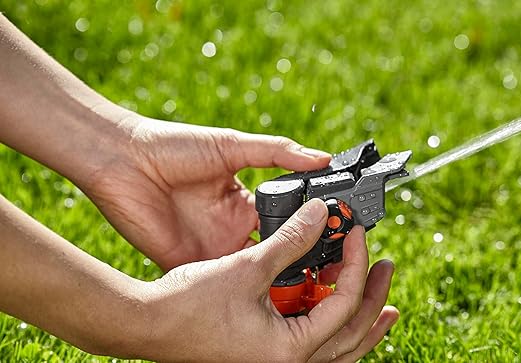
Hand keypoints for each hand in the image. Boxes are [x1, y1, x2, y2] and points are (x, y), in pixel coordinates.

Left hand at [82, 116, 330, 269]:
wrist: (122, 159)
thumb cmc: (174, 146)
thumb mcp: (233, 145)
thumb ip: (278, 153)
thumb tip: (322, 158)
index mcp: (243, 202)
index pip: (285, 221)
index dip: (308, 229)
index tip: (336, 236)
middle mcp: (231, 229)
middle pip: (272, 252)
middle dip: (297, 261)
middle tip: (326, 270)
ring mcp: (211, 249)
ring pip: (250, 274)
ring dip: (272, 280)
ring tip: (303, 287)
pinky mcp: (188, 263)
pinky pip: (217, 283)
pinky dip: (236, 292)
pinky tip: (260, 297)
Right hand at [139, 199, 398, 361]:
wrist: (145, 323)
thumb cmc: (190, 303)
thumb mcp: (248, 266)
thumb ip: (292, 240)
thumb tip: (323, 212)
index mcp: (290, 350)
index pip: (344, 305)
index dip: (355, 263)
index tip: (357, 233)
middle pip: (352, 337)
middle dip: (375, 301)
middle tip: (387, 268)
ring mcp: (278, 362)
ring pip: (337, 348)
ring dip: (361, 321)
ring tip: (384, 305)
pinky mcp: (266, 354)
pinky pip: (314, 345)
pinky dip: (330, 325)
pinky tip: (333, 306)